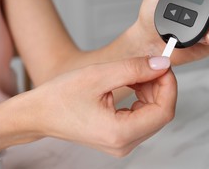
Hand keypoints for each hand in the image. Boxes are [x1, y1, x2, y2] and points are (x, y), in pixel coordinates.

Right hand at [31, 56, 176, 156]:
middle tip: (147, 65)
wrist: (39, 113)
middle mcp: (124, 144)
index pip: (164, 111)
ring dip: (151, 90)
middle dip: (159, 85)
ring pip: (154, 114)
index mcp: (120, 133)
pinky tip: (131, 83)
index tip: (162, 65)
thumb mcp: (99, 75)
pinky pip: (142, 116)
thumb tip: (161, 64)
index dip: (168, 85)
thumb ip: (135, 69)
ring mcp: (122, 143)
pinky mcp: (120, 137)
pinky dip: (142, 97)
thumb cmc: (60, 97)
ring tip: (134, 74)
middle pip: (161, 113)